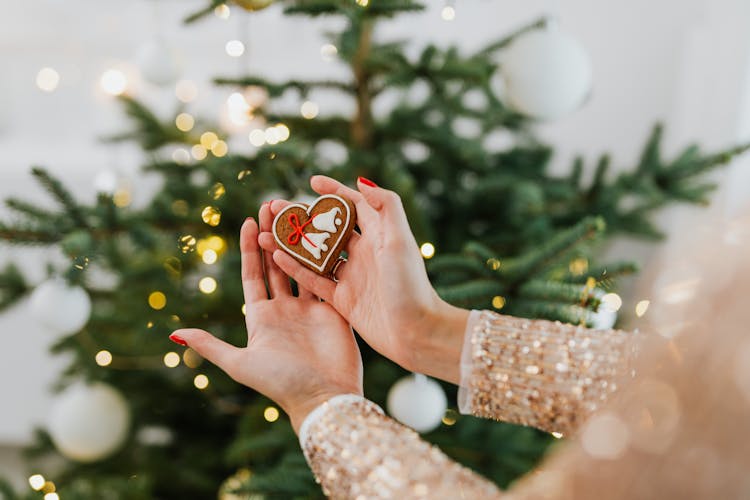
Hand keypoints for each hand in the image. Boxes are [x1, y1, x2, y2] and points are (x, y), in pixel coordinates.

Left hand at [170, 203, 362, 432]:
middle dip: (274, 235)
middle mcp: (287, 309)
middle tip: (272, 205)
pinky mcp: (335, 309)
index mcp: (262, 317)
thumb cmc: (280, 383)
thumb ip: (210, 345)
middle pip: (278, 264)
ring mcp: (312, 307)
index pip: (253, 274)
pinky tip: (326, 233)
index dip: (251, 248)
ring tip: (297, 212)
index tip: (248, 221)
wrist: (323, 398)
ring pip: (304, 265)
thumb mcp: (240, 363)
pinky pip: (327, 276)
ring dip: (300, 240)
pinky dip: (326, 256)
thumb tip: (173, 332)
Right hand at [258, 176, 468, 383]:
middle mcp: (364, 253)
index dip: (334, 191)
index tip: (311, 181)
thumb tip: (361, 181)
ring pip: (315, 254)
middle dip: (302, 217)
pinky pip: (314, 280)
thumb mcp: (401, 240)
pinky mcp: (343, 299)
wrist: (417, 333)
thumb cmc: (412, 285)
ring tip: (265, 233)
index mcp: (379, 235)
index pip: (353, 205)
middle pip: (327, 228)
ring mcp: (352, 276)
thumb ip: (386, 206)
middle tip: (275, 207)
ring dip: (292, 243)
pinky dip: (295, 269)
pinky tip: (275, 257)